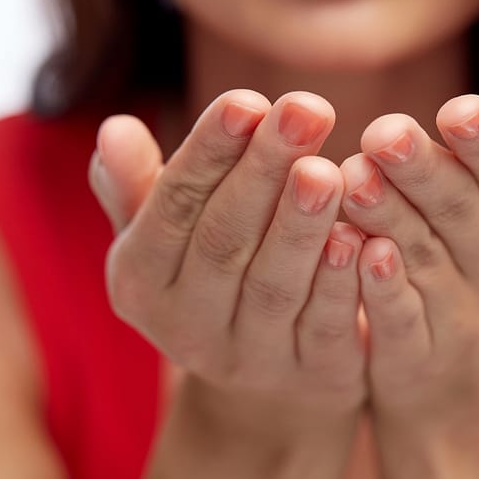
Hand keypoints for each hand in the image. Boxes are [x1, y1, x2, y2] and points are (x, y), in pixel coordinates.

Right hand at [89, 90, 365, 478]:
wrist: (266, 373)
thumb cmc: (218, 273)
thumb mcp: (169, 236)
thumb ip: (142, 187)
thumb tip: (114, 129)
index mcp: (143, 281)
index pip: (175, 206)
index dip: (209, 152)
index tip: (248, 100)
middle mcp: (187, 328)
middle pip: (225, 242)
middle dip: (264, 172)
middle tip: (305, 110)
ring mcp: (251, 360)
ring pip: (274, 288)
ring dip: (301, 226)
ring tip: (329, 170)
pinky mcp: (312, 378)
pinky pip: (325, 330)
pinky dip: (342, 284)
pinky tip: (364, 237)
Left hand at [339, 43, 478, 478]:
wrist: (466, 378)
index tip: (458, 109)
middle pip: (460, 211)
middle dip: (424, 171)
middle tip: (383, 132)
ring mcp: (460, 315)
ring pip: (423, 258)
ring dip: (389, 217)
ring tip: (351, 176)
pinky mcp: (416, 354)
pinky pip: (398, 320)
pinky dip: (377, 289)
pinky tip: (348, 247)